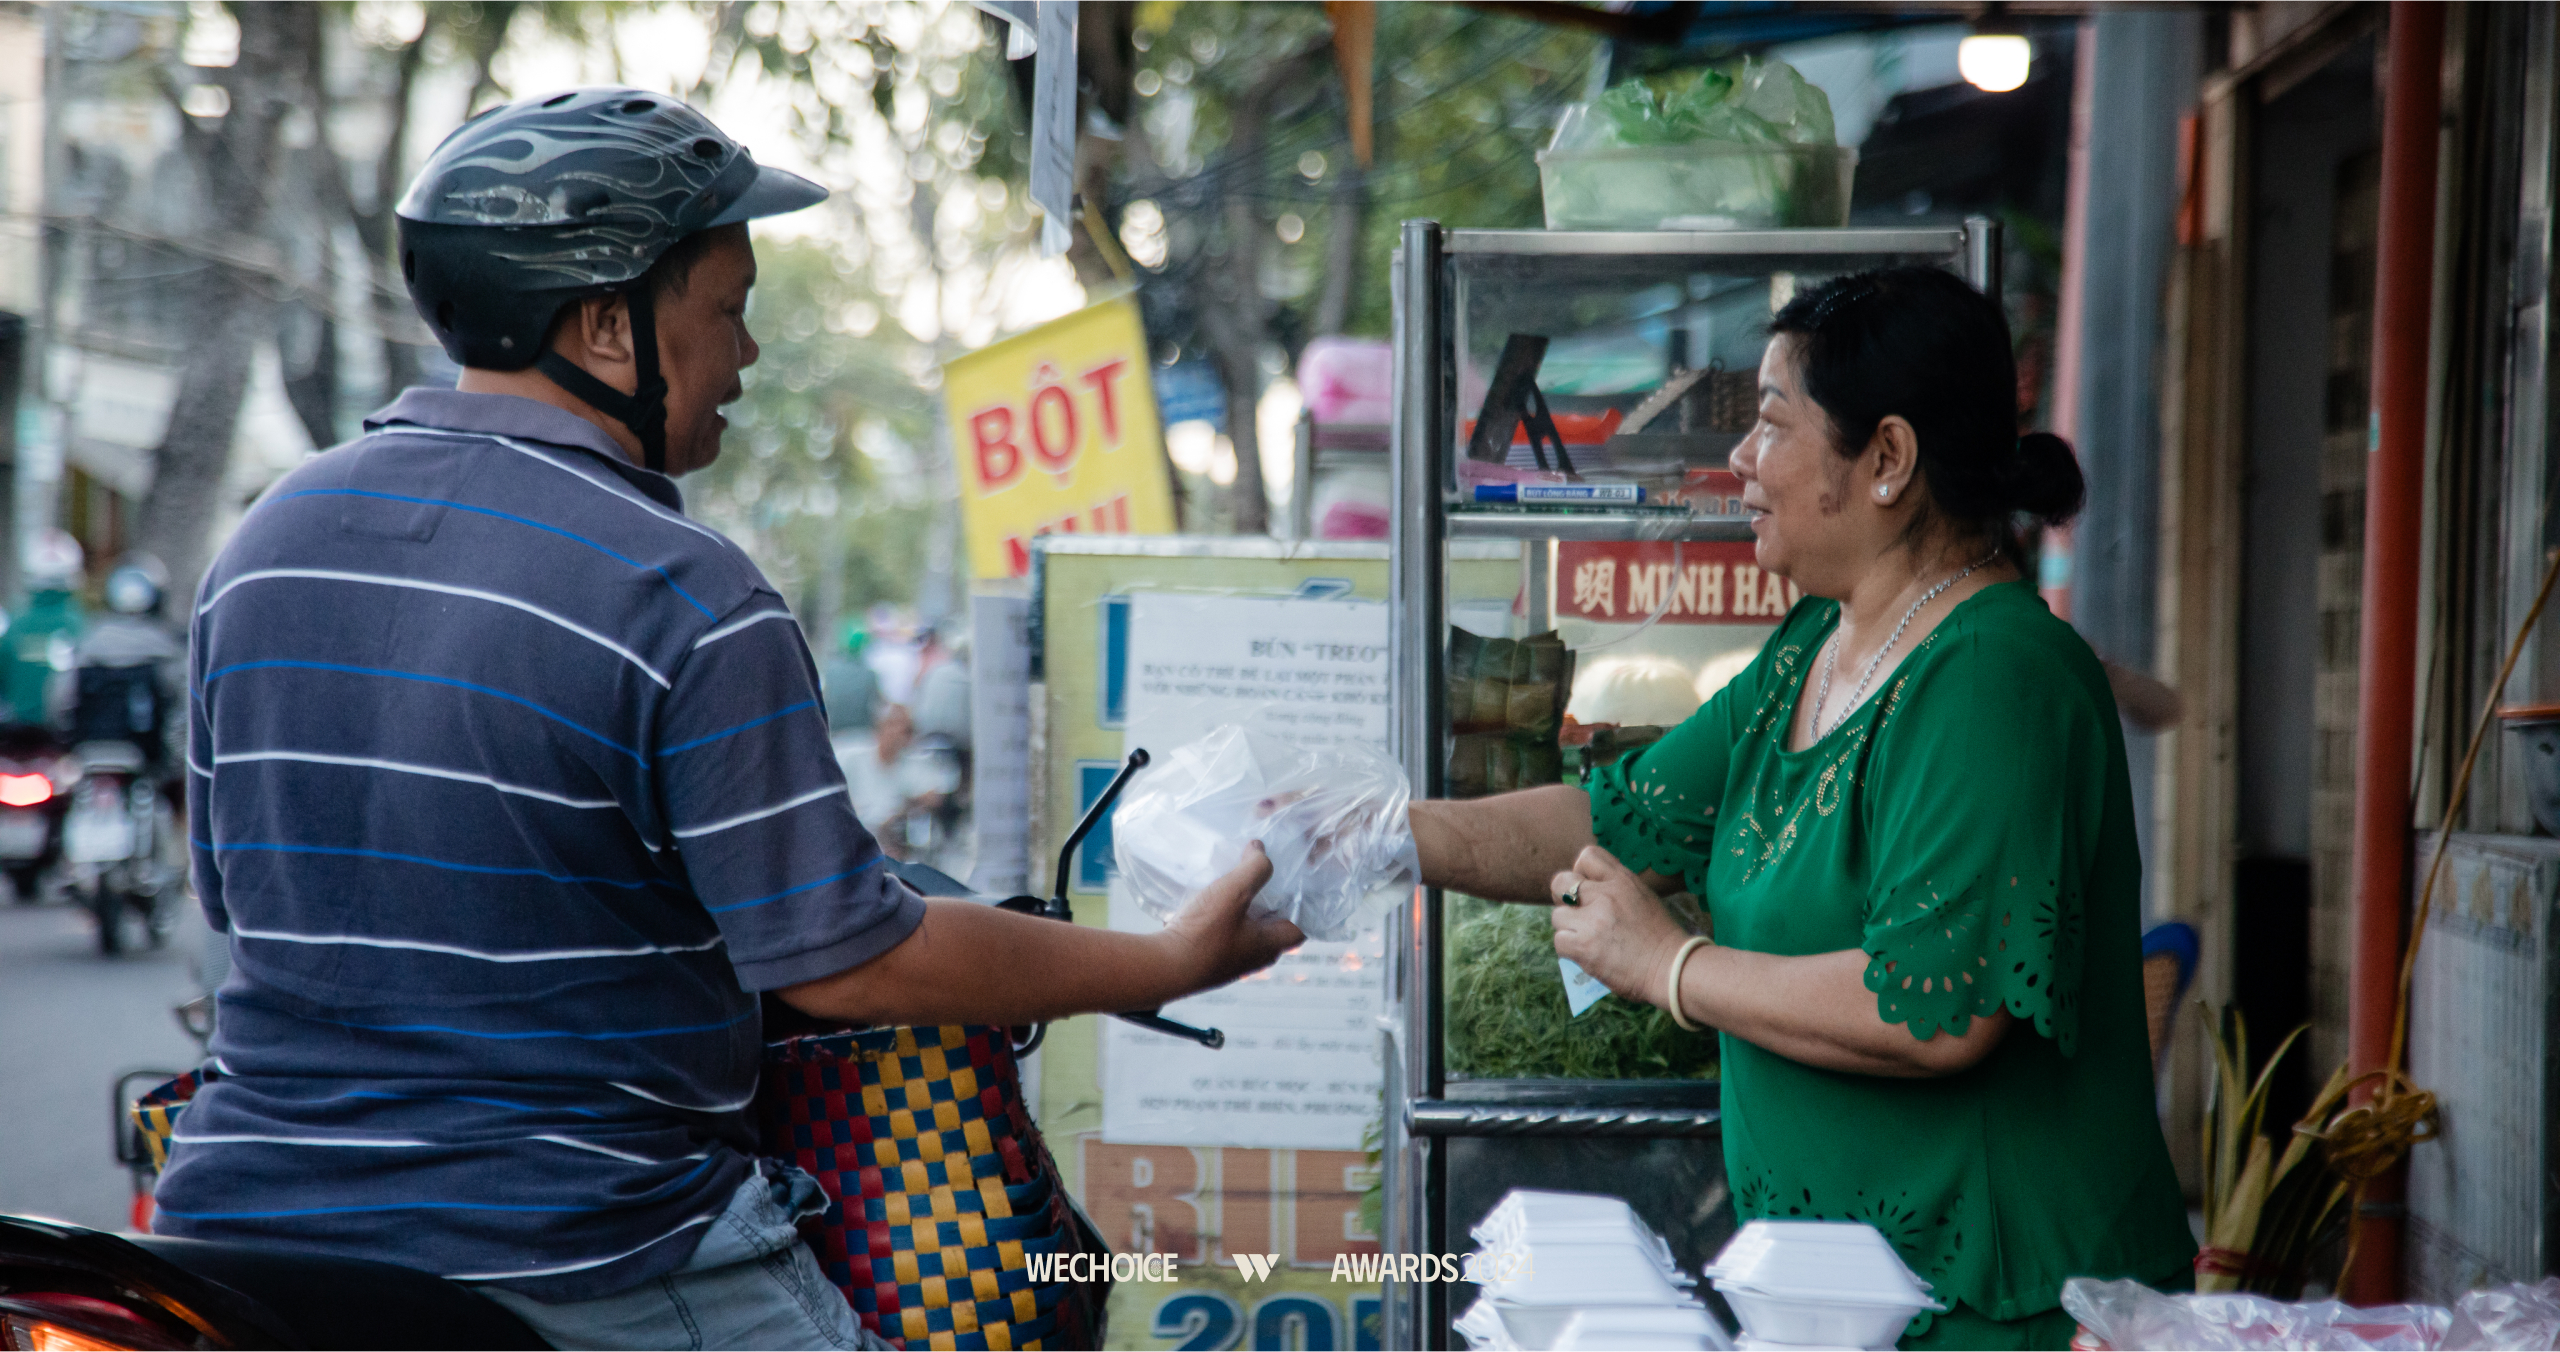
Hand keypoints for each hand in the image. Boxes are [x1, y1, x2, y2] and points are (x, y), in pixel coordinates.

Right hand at [1157, 841, 1302, 992]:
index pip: (1299, 930)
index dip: (1301, 908)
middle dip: (1271, 908)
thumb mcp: (1233, 892)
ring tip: (1232, 890)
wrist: (1163, 968)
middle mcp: (1253, 960)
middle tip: (1263, 882)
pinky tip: (1206, 906)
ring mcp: (1229, 965)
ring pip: (1246, 936)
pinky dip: (1221, 923)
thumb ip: (1254, 868)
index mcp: (1268, 946)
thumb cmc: (1203, 933)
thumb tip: (1260, 850)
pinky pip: (1222, 940)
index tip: (1294, 887)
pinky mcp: (1207, 963)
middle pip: (1272, 932)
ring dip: (1243, 915)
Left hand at [1549, 846, 1689, 1007]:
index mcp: (1622, 879)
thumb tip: (1587, 889)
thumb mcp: (1642, 897)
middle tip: (1577, 914)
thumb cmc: (1659, 937)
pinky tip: (1587, 954)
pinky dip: (1570, 950)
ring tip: (1588, 939)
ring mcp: (1592, 919)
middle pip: (1560, 881)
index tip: (1588, 890)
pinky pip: (1559, 940)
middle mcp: (1605, 894)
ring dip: (1569, 928)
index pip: (1587, 856)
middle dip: (1563, 898)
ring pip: (1557, 915)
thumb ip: (1615, 888)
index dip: (1581, 872)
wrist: (1671, 968)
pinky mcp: (1583, 945)